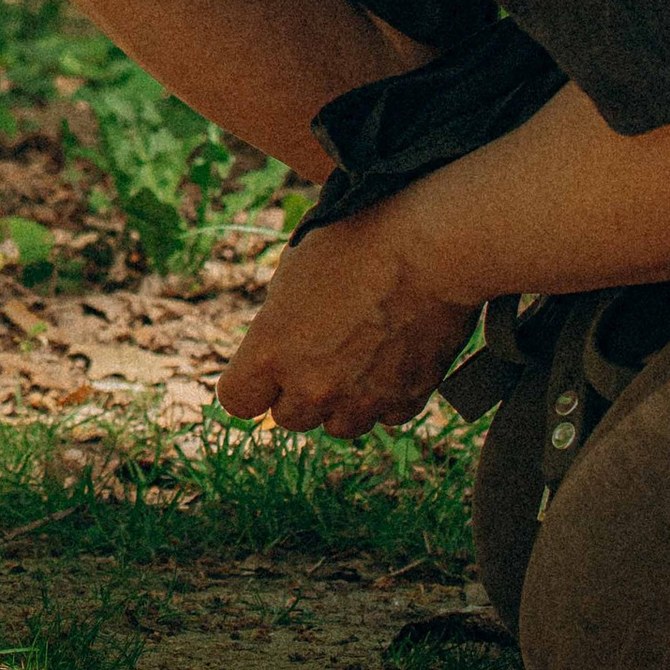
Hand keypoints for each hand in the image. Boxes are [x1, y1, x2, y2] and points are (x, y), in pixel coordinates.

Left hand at [215, 206, 476, 440]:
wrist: (431, 248)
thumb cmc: (358, 243)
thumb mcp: (294, 269)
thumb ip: (278, 320)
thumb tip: (278, 337)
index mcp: (271, 351)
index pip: (237, 401)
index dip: (249, 385)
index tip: (261, 372)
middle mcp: (311, 386)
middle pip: (288, 418)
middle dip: (298, 392)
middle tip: (318, 356)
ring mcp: (360, 399)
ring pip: (339, 426)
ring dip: (342, 403)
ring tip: (357, 361)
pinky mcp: (404, 401)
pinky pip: (385, 416)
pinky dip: (385, 397)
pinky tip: (392, 361)